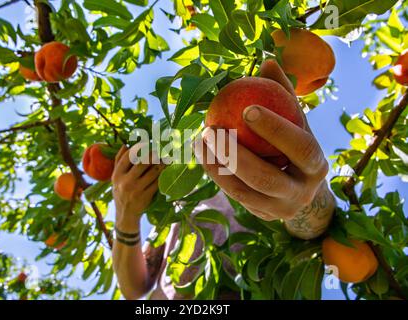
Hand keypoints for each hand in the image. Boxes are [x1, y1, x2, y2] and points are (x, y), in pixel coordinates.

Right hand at [112, 145, 164, 232]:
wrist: (125, 214)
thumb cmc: (121, 191)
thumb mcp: (115, 178)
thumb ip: (119, 161)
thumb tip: (125, 145)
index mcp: (117, 175)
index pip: (128, 157)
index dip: (139, 148)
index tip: (147, 143)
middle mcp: (125, 182)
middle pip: (143, 163)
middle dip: (153, 154)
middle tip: (159, 150)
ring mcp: (136, 190)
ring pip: (153, 172)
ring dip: (161, 164)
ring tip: (165, 159)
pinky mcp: (146, 196)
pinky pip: (157, 182)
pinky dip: (163, 175)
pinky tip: (166, 170)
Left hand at [195, 60, 334, 237]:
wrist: (301, 188)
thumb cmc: (295, 144)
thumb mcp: (296, 120)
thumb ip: (283, 94)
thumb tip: (267, 60)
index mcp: (316, 166)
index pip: (300, 147)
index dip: (276, 128)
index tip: (247, 107)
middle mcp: (302, 193)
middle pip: (266, 178)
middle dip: (235, 155)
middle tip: (210, 130)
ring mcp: (280, 210)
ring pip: (244, 192)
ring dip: (216, 166)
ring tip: (199, 140)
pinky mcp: (262, 217)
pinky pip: (234, 196)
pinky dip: (216, 175)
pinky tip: (201, 154)